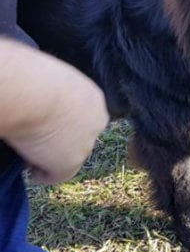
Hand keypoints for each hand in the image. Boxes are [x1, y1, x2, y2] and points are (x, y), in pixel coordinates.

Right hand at [0, 39, 108, 184]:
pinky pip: (57, 175)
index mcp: (93, 97)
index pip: (85, 115)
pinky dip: (44, 176)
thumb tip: (41, 99)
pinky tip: (31, 173)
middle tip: (39, 143)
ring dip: (53, 158)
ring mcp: (86, 143)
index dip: (67, 123)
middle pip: (82, 136)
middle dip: (64, 141)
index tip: (48, 125)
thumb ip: (55, 92)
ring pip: (71, 155)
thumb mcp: (51, 78)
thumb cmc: (31, 76)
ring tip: (31, 158)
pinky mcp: (70, 162)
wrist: (29, 92)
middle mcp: (97, 121)